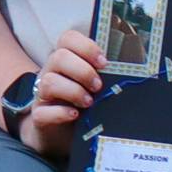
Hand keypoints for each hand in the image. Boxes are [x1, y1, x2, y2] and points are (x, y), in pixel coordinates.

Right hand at [15, 30, 103, 154]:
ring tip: (89, 102)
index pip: (68, 38)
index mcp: (65, 59)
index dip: (86, 46)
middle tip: (98, 86)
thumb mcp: (95, 83)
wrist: (62, 133)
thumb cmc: (84, 102)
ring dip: (73, 91)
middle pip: (58, 57)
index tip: (104, 63)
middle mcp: (50, 72)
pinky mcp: (38, 116)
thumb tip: (133, 62)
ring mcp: (41, 94)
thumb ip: (106, 71)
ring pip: (48, 82)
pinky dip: (60, 113)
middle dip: (83, 71)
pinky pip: (41, 112)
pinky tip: (75, 115)